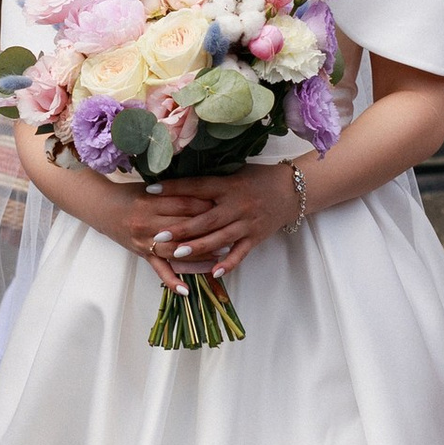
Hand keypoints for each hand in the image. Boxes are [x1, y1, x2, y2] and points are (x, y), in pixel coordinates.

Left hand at [145, 161, 305, 285]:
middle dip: (180, 228)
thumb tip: (180, 181)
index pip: (196, 187)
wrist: (292, 190)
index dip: (173, 188)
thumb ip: (212, 180)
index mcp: (228, 185)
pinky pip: (240, 253)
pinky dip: (228, 263)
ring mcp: (247, 223)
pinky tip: (213, 272)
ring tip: (177, 254)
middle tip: (157, 235)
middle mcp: (236, 205)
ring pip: (219, 238)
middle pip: (205, 219)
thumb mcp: (235, 172)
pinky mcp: (256, 237)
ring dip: (198, 247)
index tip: (151, 190)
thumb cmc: (258, 178)